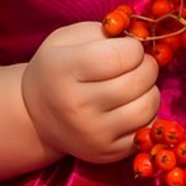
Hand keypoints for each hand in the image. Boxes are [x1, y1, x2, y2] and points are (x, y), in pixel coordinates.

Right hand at [21, 22, 160, 163]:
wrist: (36, 115)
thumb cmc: (58, 68)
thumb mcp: (67, 40)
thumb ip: (103, 32)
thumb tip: (141, 38)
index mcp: (64, 71)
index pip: (120, 56)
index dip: (133, 47)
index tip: (127, 48)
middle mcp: (77, 106)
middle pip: (137, 81)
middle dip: (146, 66)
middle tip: (137, 65)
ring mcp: (93, 134)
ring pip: (148, 106)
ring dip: (150, 90)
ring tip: (135, 85)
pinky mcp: (107, 153)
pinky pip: (147, 128)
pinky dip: (146, 113)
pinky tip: (131, 106)